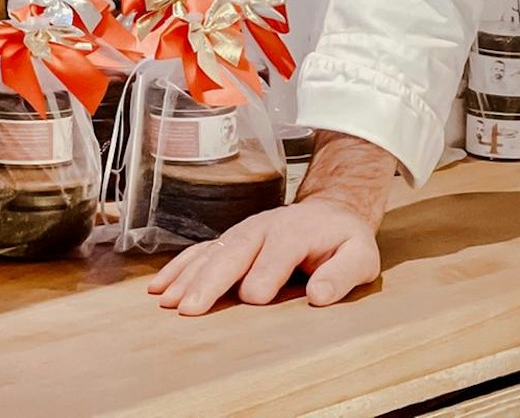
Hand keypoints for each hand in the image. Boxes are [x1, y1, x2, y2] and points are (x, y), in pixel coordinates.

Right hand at [145, 129, 397, 316]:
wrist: (330, 212)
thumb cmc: (343, 241)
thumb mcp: (360, 256)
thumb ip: (343, 274)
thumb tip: (320, 293)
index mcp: (298, 231)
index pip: (279, 251)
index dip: (267, 272)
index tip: (254, 296)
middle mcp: (265, 228)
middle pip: (235, 249)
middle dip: (212, 278)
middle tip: (191, 306)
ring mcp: (244, 233)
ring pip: (213, 251)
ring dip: (188, 275)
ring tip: (167, 300)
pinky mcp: (231, 242)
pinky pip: (201, 253)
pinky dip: (179, 268)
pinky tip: (160, 287)